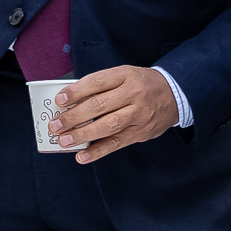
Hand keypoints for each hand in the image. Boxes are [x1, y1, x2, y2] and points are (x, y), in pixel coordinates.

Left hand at [49, 66, 179, 163]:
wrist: (175, 94)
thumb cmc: (142, 84)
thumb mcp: (125, 75)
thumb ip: (101, 85)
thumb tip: (71, 100)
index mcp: (126, 75)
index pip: (98, 82)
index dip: (77, 91)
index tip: (60, 100)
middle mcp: (133, 94)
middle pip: (100, 105)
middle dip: (74, 116)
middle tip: (55, 125)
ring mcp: (138, 114)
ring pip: (107, 125)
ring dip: (83, 135)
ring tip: (64, 141)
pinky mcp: (140, 132)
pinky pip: (117, 143)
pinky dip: (98, 151)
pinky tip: (82, 156)